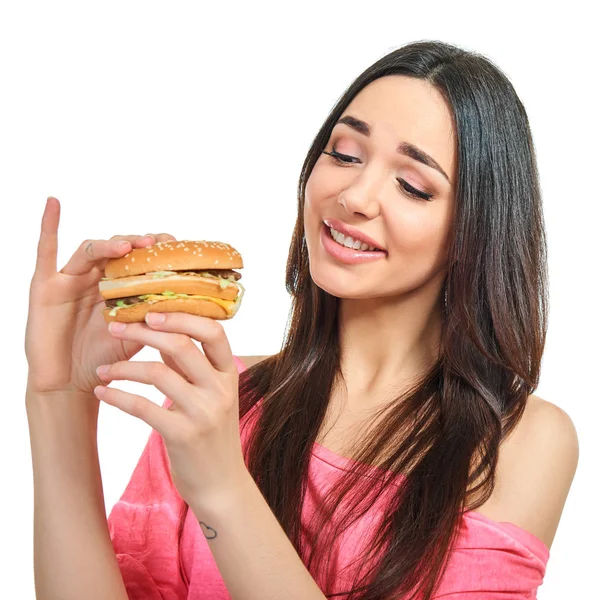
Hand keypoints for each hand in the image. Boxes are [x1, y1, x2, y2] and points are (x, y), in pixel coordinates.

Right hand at [25, 196, 178, 396]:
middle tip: (160, 244)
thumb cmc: (105, 358)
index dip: (158, 251)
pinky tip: (53, 204)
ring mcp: (71, 280)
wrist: (70, 384)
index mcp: (120, 287)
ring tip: (131, 247)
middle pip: (119, 250)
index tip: (181, 249)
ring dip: (112, 246)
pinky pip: (45, 252)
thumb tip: (197, 305)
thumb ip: (160, 318)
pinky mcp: (45, 287)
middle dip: (140, 244)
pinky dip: (48, 226)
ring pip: (92, 251)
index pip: (141, 259)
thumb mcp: (140, 334)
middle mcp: (96, 278)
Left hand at [94, 312, 247, 505]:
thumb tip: (163, 335)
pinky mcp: (182, 435)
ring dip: (123, 367)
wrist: (222, 485)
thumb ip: (192, 367)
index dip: (183, 317)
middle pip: (180, 345)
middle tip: (116, 328)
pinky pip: (142, 407)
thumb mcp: (213, 397)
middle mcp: (220, 389)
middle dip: (143, 332)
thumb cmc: (213, 436)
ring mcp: (203, 412)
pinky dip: (117, 396)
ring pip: (157, 373)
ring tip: (103, 369)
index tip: (152, 313)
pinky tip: (102, 392)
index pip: (214, 332)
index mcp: (229, 375)